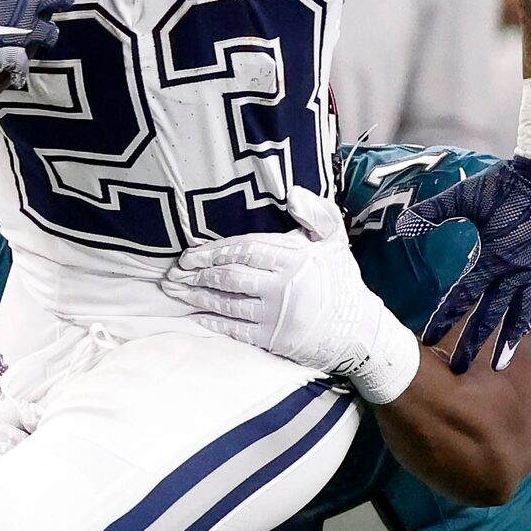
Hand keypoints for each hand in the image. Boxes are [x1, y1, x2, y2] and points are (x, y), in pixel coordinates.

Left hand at [161, 187, 419, 402]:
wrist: (358, 331)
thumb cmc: (341, 282)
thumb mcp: (335, 241)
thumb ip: (316, 213)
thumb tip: (292, 192)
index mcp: (293, 257)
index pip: (244, 249)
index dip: (212, 251)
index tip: (188, 253)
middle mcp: (282, 285)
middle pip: (229, 276)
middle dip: (196, 274)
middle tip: (172, 273)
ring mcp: (276, 314)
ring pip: (227, 301)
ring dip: (196, 296)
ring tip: (175, 291)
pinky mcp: (273, 339)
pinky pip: (236, 329)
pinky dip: (213, 321)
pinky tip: (195, 315)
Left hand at [394, 156, 530, 373]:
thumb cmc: (506, 184)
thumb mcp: (466, 196)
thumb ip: (433, 213)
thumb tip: (401, 228)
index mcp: (491, 258)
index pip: (462, 298)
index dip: (444, 319)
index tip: (427, 341)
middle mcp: (514, 272)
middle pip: (490, 318)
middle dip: (473, 345)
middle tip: (458, 370)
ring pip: (519, 316)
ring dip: (507, 343)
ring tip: (499, 366)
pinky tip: (525, 327)